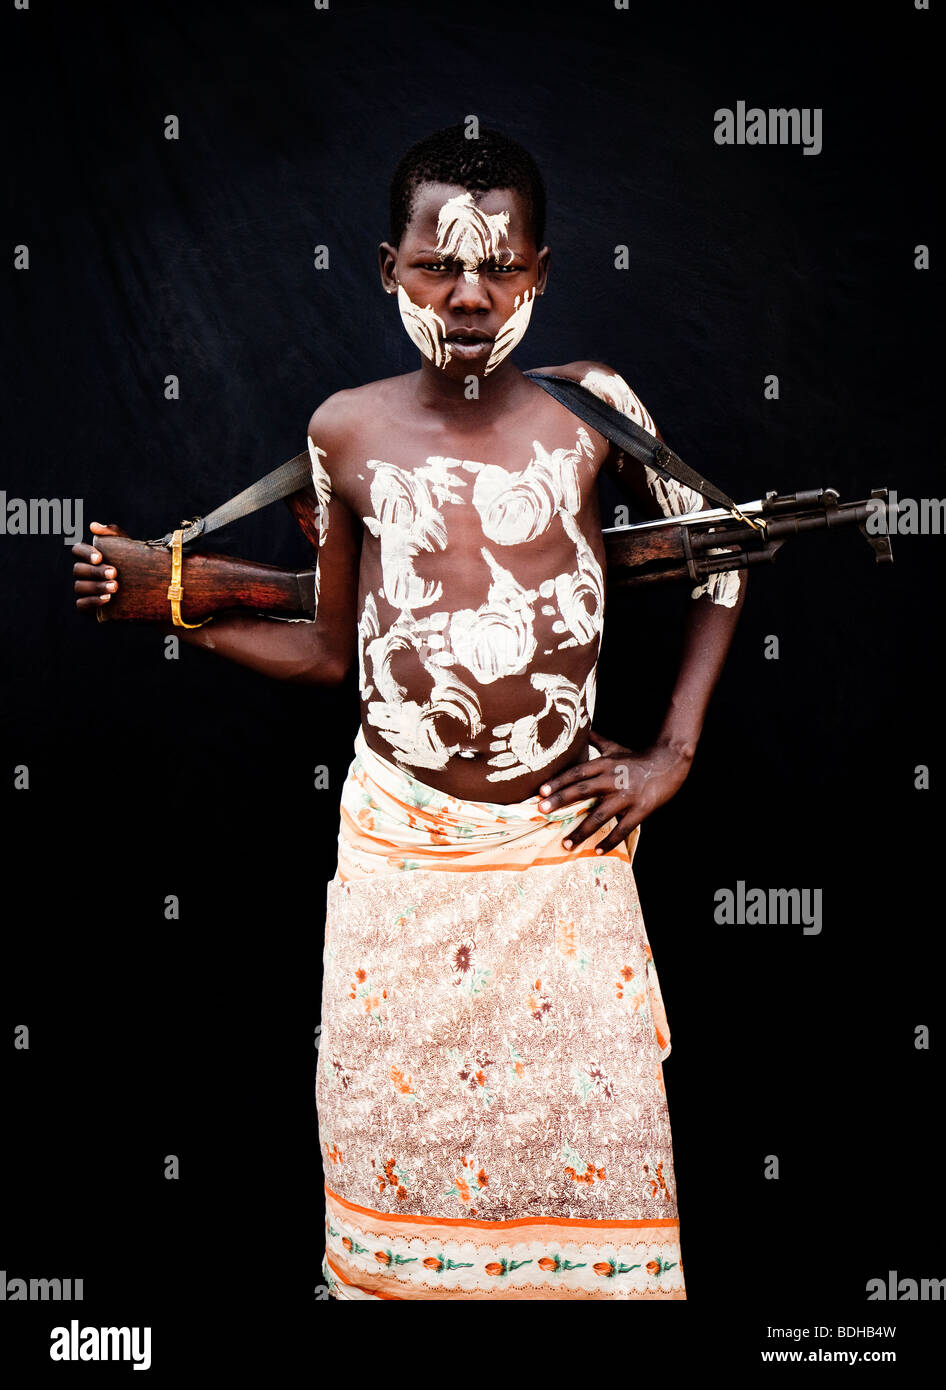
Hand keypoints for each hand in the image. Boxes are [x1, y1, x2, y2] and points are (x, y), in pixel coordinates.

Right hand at [72, 520, 128, 614]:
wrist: (148, 590)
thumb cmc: (134, 563)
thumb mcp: (127, 546)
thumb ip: (112, 533)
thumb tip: (93, 526)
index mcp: (89, 556)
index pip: (77, 550)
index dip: (85, 553)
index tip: (100, 557)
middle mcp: (83, 572)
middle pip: (78, 570)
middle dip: (96, 572)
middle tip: (114, 573)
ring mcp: (84, 589)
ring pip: (79, 587)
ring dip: (96, 587)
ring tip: (115, 587)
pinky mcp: (88, 606)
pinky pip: (81, 605)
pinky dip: (92, 602)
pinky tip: (107, 599)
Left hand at [538, 728, 693, 853]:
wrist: (670, 762)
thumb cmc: (638, 758)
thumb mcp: (616, 747)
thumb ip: (598, 740)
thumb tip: (584, 727)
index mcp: (605, 764)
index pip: (577, 773)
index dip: (559, 781)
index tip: (541, 792)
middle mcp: (612, 779)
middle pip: (582, 790)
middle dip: (561, 801)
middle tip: (542, 811)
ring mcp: (626, 796)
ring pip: (599, 815)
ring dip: (581, 830)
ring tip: (566, 843)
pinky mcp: (640, 809)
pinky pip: (622, 828)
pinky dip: (609, 841)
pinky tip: (597, 851)